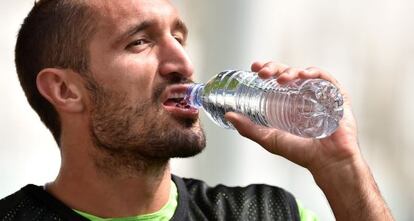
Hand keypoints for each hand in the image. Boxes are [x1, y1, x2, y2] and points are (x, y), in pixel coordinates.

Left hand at [226, 61, 393, 219]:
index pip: (275, 78)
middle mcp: (303, 94)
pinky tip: (303, 75)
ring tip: (280, 79)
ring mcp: (319, 94)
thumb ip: (248, 128)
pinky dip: (314, 73)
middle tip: (262, 72)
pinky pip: (325, 78)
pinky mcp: (335, 96)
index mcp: (288, 100)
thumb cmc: (301, 152)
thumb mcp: (269, 138)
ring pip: (303, 72)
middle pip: (287, 72)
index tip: (254, 68)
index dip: (266, 69)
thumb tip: (229, 115)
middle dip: (274, 67)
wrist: (327, 161)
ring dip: (290, 71)